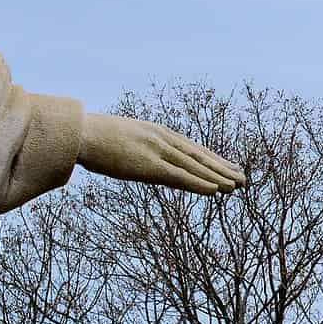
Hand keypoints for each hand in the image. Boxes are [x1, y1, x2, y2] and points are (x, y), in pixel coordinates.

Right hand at [78, 113, 243, 194]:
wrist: (78, 133)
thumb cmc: (93, 136)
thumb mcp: (123, 138)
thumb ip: (138, 147)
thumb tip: (140, 156)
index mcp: (156, 132)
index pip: (191, 147)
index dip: (212, 158)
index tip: (229, 165)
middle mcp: (162, 139)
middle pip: (200, 155)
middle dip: (223, 167)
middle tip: (243, 178)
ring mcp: (157, 151)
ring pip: (196, 166)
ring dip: (219, 177)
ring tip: (238, 186)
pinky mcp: (149, 165)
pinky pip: (181, 177)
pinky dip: (201, 183)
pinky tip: (217, 191)